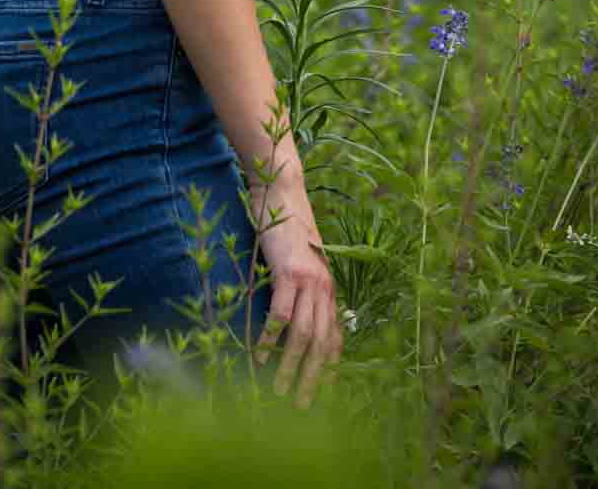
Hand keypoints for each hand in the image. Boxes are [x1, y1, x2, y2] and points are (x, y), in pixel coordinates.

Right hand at [250, 178, 342, 404]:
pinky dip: (271, 338)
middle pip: (322, 343)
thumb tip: (295, 319)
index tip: (322, 394)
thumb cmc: (288, 225)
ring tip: (280, 391)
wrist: (283, 190)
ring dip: (291, 367)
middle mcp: (324, 287)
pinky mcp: (288, 271)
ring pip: (303, 334)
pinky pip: (281, 313)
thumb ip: (304, 287)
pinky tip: (261, 356)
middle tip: (302, 406)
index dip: (329, 367)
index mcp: (329, 287)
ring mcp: (308, 279)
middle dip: (312, 378)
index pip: (336, 337)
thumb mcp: (302, 260)